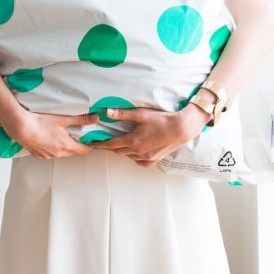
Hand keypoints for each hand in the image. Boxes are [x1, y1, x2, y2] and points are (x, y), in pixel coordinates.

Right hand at [9, 109, 99, 159]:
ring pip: (60, 152)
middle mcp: (58, 154)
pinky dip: (50, 147)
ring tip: (58, 134)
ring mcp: (47, 156)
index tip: (91, 142)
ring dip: (61, 145)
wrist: (21, 127)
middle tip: (74, 133)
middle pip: (71, 151)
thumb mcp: (63, 119)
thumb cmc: (41, 123)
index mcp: (66, 146)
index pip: (83, 151)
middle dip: (74, 144)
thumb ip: (80, 119)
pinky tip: (46, 137)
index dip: (88, 146)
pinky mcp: (38, 155)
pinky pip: (48, 153)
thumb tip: (95, 118)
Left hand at [90, 104, 208, 167]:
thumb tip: (107, 112)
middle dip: (109, 147)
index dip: (101, 143)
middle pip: (118, 151)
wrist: (181, 129)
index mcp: (133, 140)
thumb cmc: (161, 119)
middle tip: (103, 143)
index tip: (93, 143)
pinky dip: (134, 157)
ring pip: (128, 156)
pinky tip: (135, 152)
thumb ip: (123, 114)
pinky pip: (140, 162)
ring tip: (118, 145)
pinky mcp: (154, 160)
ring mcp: (146, 157)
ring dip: (122, 151)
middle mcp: (138, 151)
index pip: (111, 144)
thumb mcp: (141, 114)